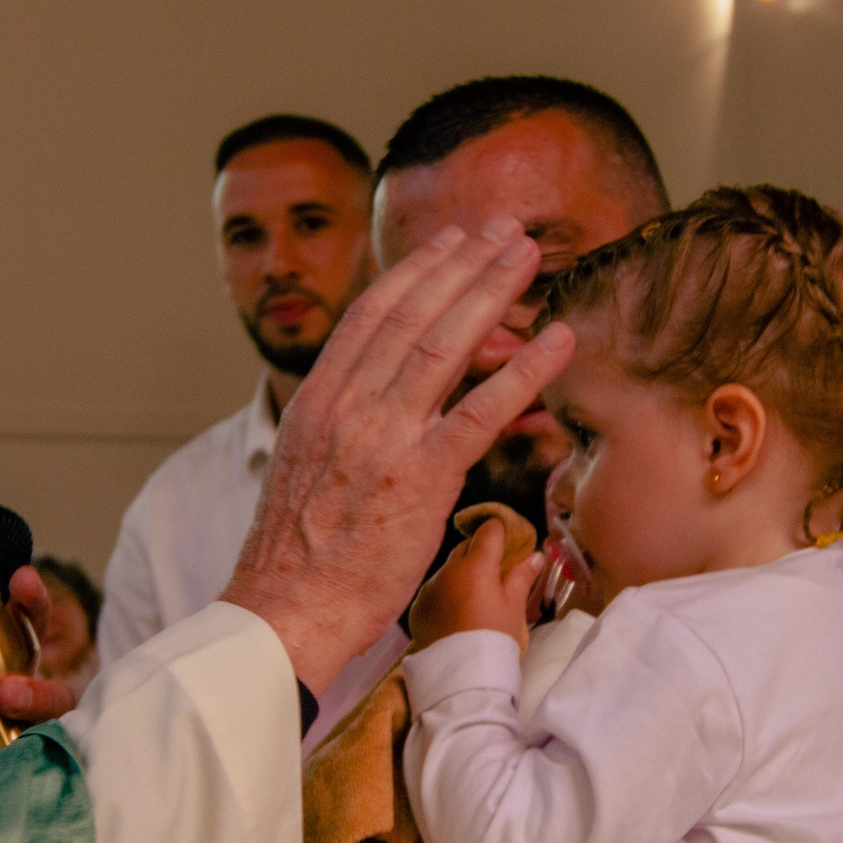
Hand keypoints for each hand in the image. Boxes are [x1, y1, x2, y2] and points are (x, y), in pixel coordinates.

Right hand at [220, 220, 577, 693]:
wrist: (284, 610)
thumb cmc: (296, 558)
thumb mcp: (304, 471)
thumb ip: (342, 429)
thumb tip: (375, 411)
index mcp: (316, 402)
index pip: (371, 315)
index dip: (417, 271)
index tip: (452, 243)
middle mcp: (347, 406)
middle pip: (414, 314)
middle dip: (465, 264)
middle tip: (506, 231)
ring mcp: (383, 438)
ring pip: (446, 345)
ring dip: (494, 293)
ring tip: (530, 259)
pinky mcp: (421, 478)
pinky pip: (482, 412)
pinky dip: (525, 370)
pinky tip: (558, 342)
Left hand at [408, 519, 542, 650]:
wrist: (462, 675)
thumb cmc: (495, 638)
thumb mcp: (514, 607)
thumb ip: (522, 576)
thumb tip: (535, 556)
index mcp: (476, 566)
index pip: (489, 530)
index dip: (501, 532)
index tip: (509, 541)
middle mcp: (448, 571)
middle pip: (465, 548)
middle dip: (480, 554)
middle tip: (496, 573)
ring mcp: (429, 588)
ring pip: (448, 570)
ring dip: (461, 576)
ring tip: (475, 600)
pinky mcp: (418, 607)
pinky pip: (434, 591)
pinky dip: (446, 595)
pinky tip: (456, 615)